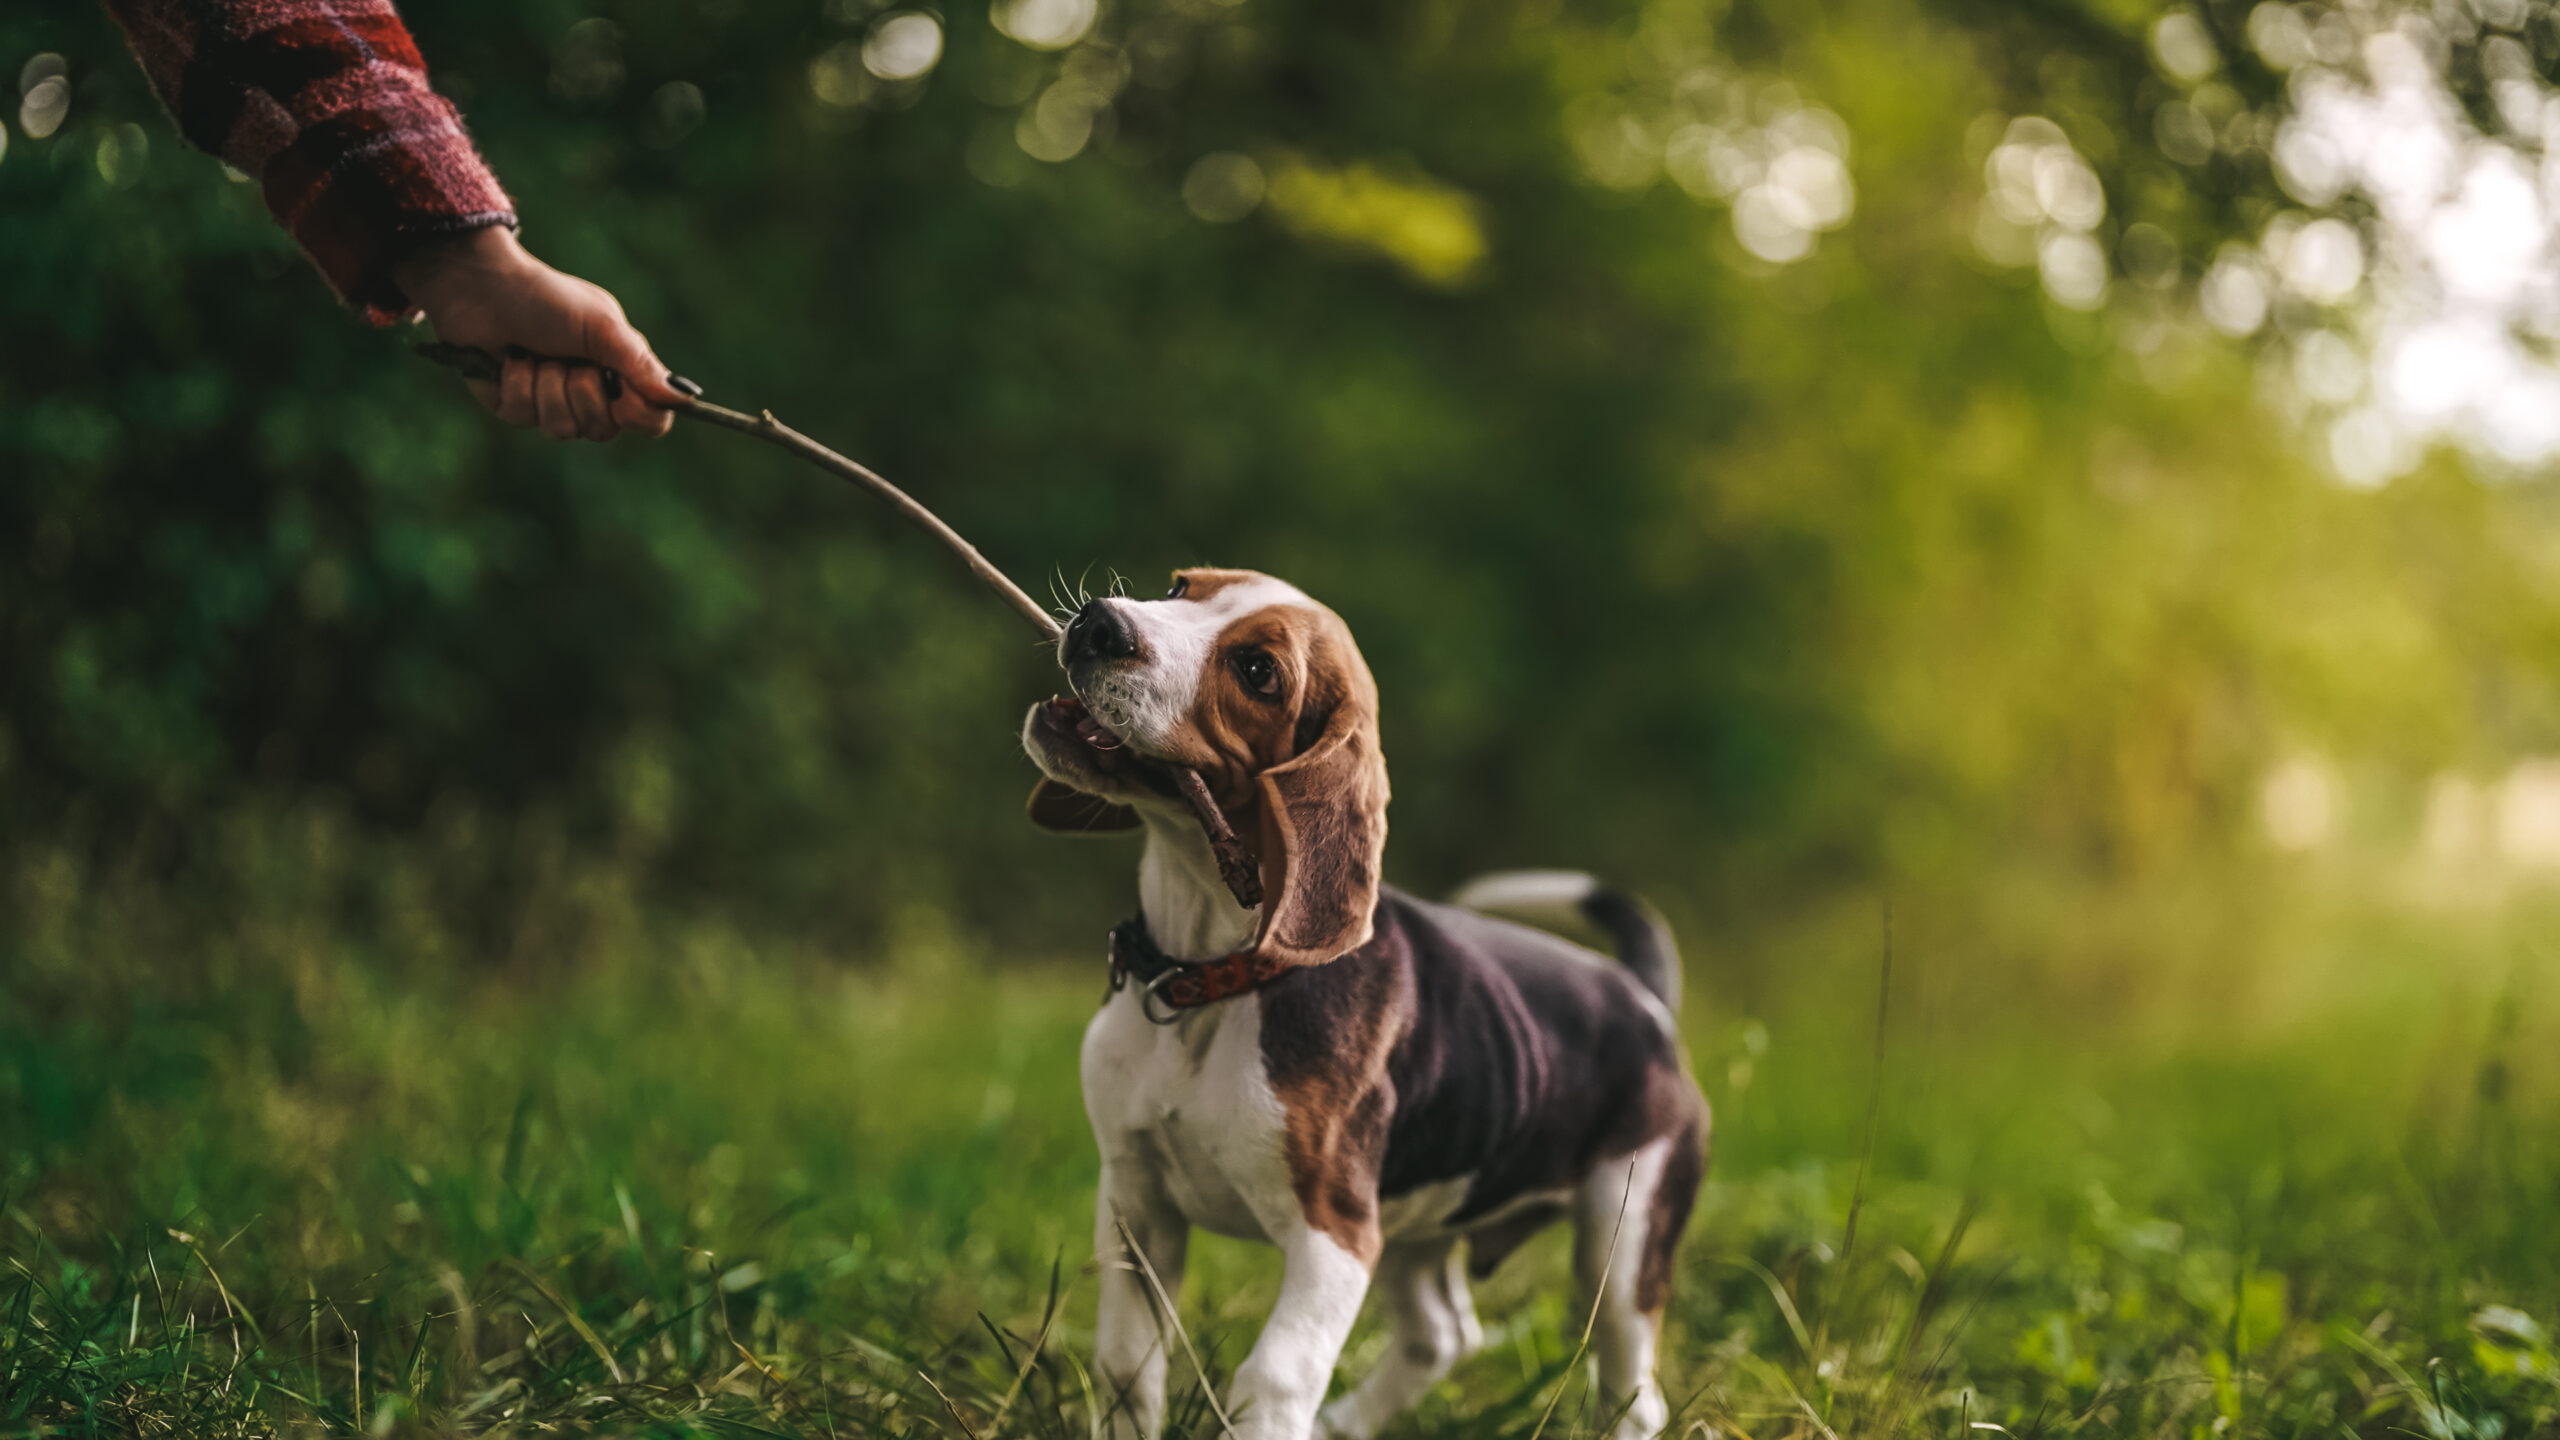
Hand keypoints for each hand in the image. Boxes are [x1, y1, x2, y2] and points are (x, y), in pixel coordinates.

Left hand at [392, 227, 685, 440]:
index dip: (640, 416)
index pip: (650, 421)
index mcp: (621, 373)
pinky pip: (524, 416)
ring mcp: (551, 403)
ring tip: (537, 354)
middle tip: (570, 359)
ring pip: (562, 428)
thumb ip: (641, 365)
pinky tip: (510, 359)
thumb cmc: (549, 298)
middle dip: (583, 392)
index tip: (623, 394)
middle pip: (603, 430)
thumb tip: (683, 399)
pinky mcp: (514, 407)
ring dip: (548, 385)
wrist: (484, 286)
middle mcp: (590, 394)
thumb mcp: (603, 327)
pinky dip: (517, 382)